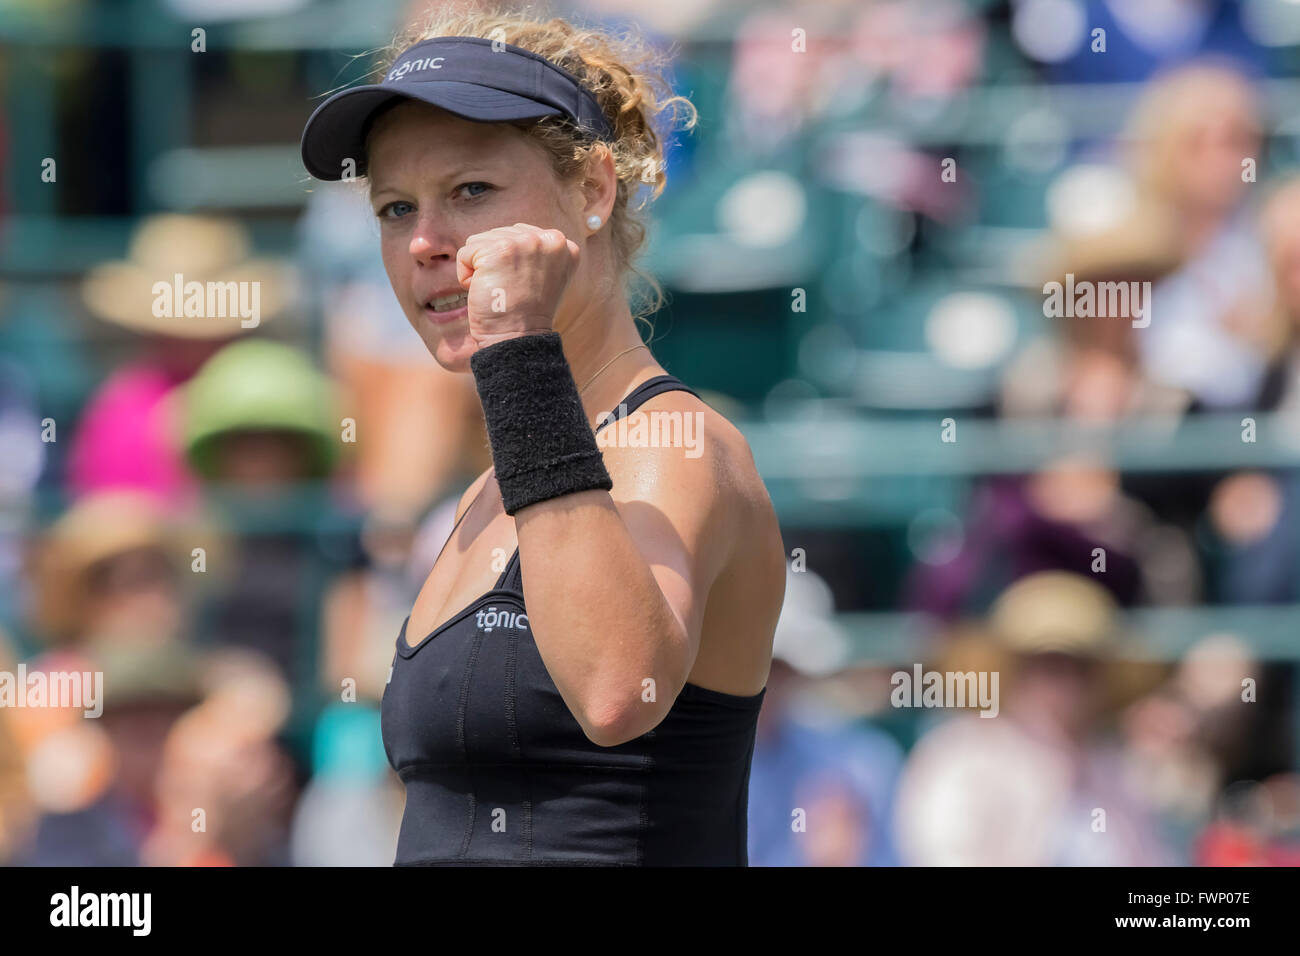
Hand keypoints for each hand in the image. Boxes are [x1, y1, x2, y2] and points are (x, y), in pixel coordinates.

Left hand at [456, 223, 580, 349]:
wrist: (518, 339)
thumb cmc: (525, 313)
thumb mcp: (543, 275)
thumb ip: (533, 251)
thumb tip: (509, 236)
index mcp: (562, 245)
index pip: (520, 234)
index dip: (512, 263)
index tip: (524, 287)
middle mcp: (549, 239)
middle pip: (499, 235)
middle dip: (495, 264)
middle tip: (511, 291)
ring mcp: (525, 242)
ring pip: (480, 242)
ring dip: (481, 269)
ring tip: (500, 290)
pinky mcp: (499, 250)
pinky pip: (465, 254)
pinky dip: (466, 277)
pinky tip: (486, 292)